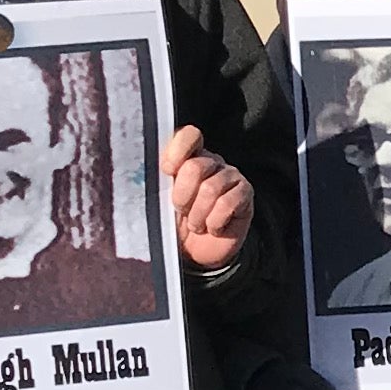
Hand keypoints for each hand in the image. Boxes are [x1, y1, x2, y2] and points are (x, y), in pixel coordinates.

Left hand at [164, 124, 251, 268]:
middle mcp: (212, 162)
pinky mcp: (245, 194)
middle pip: (195, 167)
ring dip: (197, 215)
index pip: (190, 136)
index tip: (167, 171)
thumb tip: (145, 171)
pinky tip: (214, 228)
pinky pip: (227, 204)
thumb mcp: (161, 203)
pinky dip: (214, 222)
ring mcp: (231, 177)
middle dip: (183, 196)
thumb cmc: (176, 224)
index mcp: (189, 158)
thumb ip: (156, 183)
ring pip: (210, 189)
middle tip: (181, 211)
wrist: (198, 253)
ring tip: (197, 224)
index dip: (178, 150)